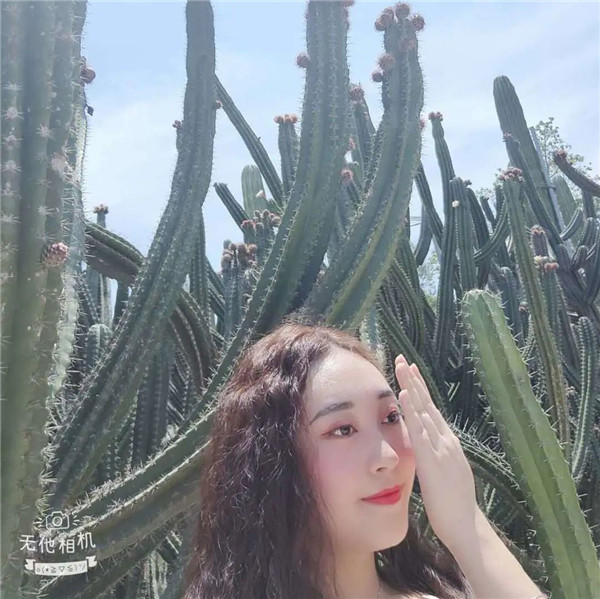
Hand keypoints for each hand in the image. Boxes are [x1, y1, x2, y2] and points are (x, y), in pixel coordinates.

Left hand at [394, 354, 479, 548]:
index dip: (420, 388)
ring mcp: (440, 447)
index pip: (430, 408)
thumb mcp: (445, 470)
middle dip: (413, 379)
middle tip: (402, 358)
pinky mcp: (433, 459)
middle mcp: (445, 439)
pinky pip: (419, 430)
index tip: (410, 369)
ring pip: (423, 410)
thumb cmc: (452, 502)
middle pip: (427, 403)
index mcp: (446, 441)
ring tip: (401, 367)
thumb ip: (437, 454)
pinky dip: (412, 411)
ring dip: (411, 387)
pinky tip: (404, 395)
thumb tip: (428, 445)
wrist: (465, 525)